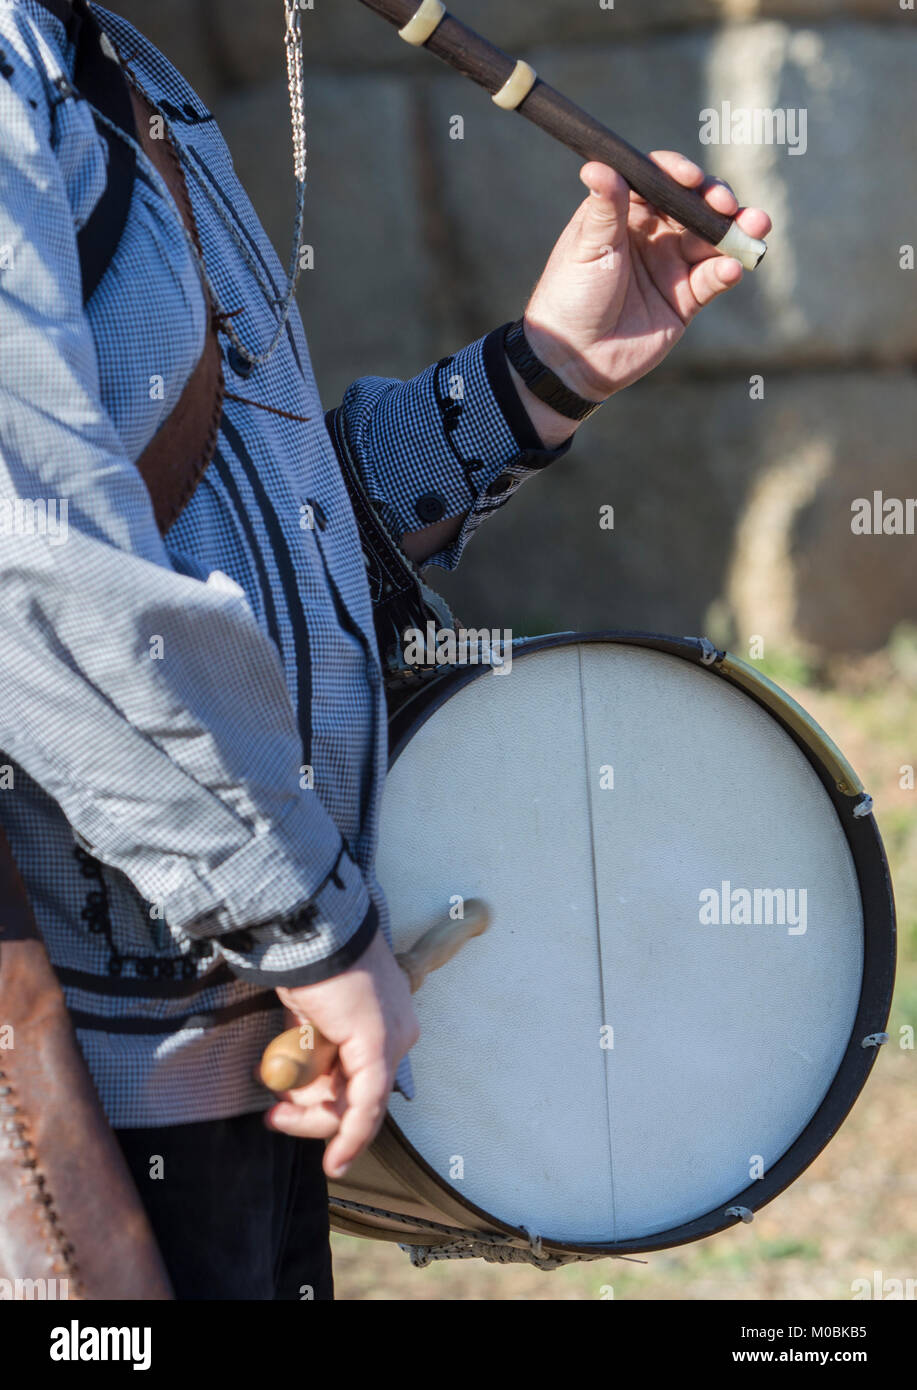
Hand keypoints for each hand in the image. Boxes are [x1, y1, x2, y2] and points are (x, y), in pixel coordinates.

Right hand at [264, 929, 418, 1178]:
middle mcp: (399, 1031)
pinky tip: (335, 1164)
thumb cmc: (307, 960)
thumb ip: (313, 1051)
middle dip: (310, 1111)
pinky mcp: (377, 1047)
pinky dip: (350, 1137)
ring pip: (352, 1104)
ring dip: (306, 1106)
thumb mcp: (310, 1014)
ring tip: (277, 1086)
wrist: (310, 927)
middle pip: (357, 1097)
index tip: (284, 1115)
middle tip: (275, 1118)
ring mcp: (391, 1039)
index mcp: (387, 1019)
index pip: (361, 1081)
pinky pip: (365, 1106)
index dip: (322, 1105)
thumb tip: (297, 1088)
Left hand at [521, 153, 772, 401]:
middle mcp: (653, 235)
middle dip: (716, 200)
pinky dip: (726, 270)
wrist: (574, 358)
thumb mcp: (587, 248)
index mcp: (626, 214)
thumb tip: (597, 164)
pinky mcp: (686, 300)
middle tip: (726, 203)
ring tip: (755, 225)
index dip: (678, 173)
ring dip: (736, 230)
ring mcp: (672, 266)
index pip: (659, 181)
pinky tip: (731, 268)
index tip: (690, 178)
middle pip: (694, 206)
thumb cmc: (571, 297)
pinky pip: (713, 278)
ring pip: (712, 240)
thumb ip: (604, 208)